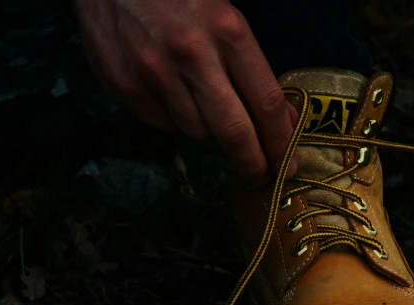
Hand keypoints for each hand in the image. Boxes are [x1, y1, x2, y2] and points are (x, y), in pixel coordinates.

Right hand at [73, 0, 297, 183]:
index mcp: (227, 30)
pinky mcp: (124, 86)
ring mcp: (154, 72)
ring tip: (198, 97)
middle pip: (234, 132)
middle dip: (252, 164)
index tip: (289, 165)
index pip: (265, 103)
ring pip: (197, 133)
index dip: (281, 142)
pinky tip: (167, 89)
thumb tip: (281, 121)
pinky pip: (163, 126)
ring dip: (207, 129)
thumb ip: (253, 68)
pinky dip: (173, 119)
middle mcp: (192, 54)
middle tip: (261, 177)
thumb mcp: (226, 18)